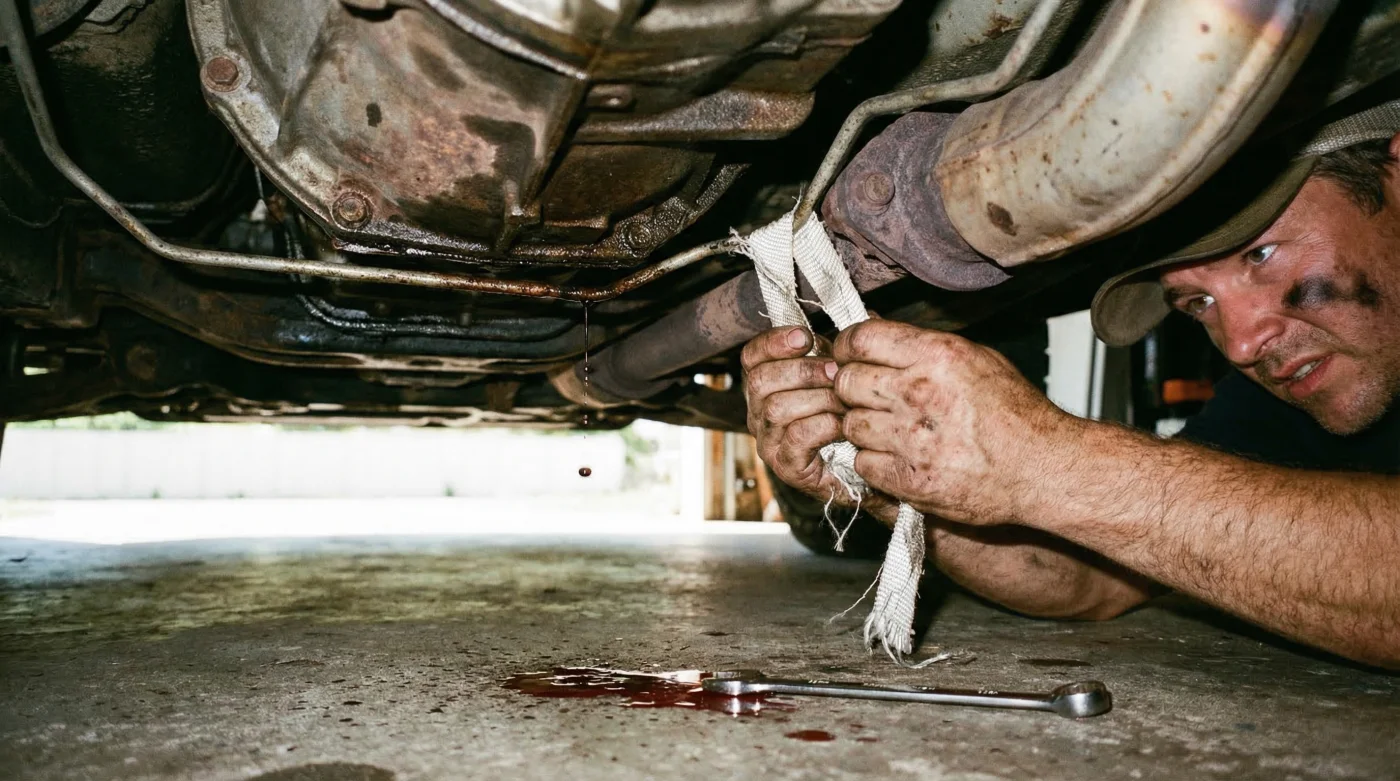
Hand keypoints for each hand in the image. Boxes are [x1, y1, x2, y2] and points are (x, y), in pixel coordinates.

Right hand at [741, 326, 897, 516]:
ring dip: (817, 397)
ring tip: (846, 399)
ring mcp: (770, 441)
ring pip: (777, 408)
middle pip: (759, 381)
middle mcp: (759, 413)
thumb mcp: (849, 376)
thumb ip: (848, 348)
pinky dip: (823, 424)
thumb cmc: (853, 419)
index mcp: (768, 386)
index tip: (805, 337)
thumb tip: (866, 314)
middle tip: (836, 371)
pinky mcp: (786, 467)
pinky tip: (844, 423)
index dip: (773, 342)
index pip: (752, 357)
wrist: (866, 473)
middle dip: (802, 370)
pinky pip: (797, 437)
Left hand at [831, 320, 1078, 525]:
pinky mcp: (909, 479)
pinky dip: (874, 462)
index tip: (849, 357)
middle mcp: (919, 393)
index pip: (861, 339)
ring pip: (850, 424)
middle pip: (846, 382)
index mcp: (936, 355)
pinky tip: (898, 456)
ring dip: (863, 427)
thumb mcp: (975, 358)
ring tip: (890, 430)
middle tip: (868, 397)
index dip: (847, 348)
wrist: (1042, 469)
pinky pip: (863, 463)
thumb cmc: (1015, 415)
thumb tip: (875, 330)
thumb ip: (921, 345)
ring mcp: (911, 439)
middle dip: (851, 389)